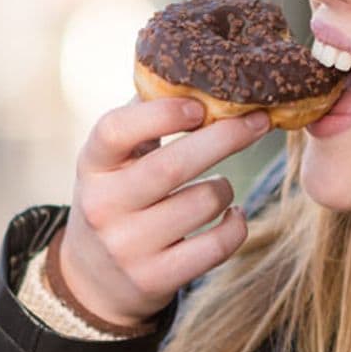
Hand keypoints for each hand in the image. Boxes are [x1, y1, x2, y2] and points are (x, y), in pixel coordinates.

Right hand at [59, 98, 270, 326]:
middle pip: (172, 166)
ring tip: (222, 186)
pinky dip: (236, 226)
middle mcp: (103, 205)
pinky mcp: (154, 278)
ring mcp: (127, 246)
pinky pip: (215, 246)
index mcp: (92, 164)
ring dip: (226, 188)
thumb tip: (196, 73)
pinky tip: (232, 216)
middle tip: (259, 120)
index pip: (115, 130)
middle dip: (225, 138)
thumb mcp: (114, 161)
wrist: (94, 278)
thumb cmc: (118, 198)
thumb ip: (144, 119)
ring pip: (202, 203)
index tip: (200, 105)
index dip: (160, 114)